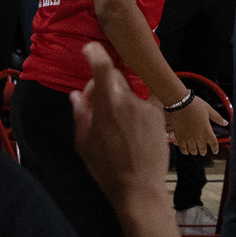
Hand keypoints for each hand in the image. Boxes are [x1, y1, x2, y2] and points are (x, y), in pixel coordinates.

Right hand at [70, 43, 168, 206]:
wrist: (139, 187)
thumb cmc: (106, 168)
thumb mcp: (84, 143)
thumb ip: (81, 114)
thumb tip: (77, 94)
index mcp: (108, 106)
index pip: (103, 68)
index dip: (95, 53)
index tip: (90, 49)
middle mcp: (129, 101)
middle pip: (115, 79)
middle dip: (105, 84)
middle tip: (97, 103)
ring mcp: (146, 107)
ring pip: (130, 93)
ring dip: (122, 100)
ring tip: (118, 125)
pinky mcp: (159, 116)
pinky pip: (145, 103)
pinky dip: (137, 109)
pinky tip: (134, 128)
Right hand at [165, 94, 224, 155]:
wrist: (180, 103)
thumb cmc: (195, 104)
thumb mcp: (208, 109)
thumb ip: (217, 118)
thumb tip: (226, 123)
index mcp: (207, 130)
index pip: (213, 143)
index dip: (215, 149)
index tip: (215, 151)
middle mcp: (198, 136)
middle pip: (202, 149)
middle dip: (203, 151)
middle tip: (203, 151)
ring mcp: (188, 138)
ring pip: (193, 151)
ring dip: (195, 151)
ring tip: (195, 150)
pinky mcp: (179, 138)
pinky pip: (183, 149)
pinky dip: (185, 151)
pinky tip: (186, 151)